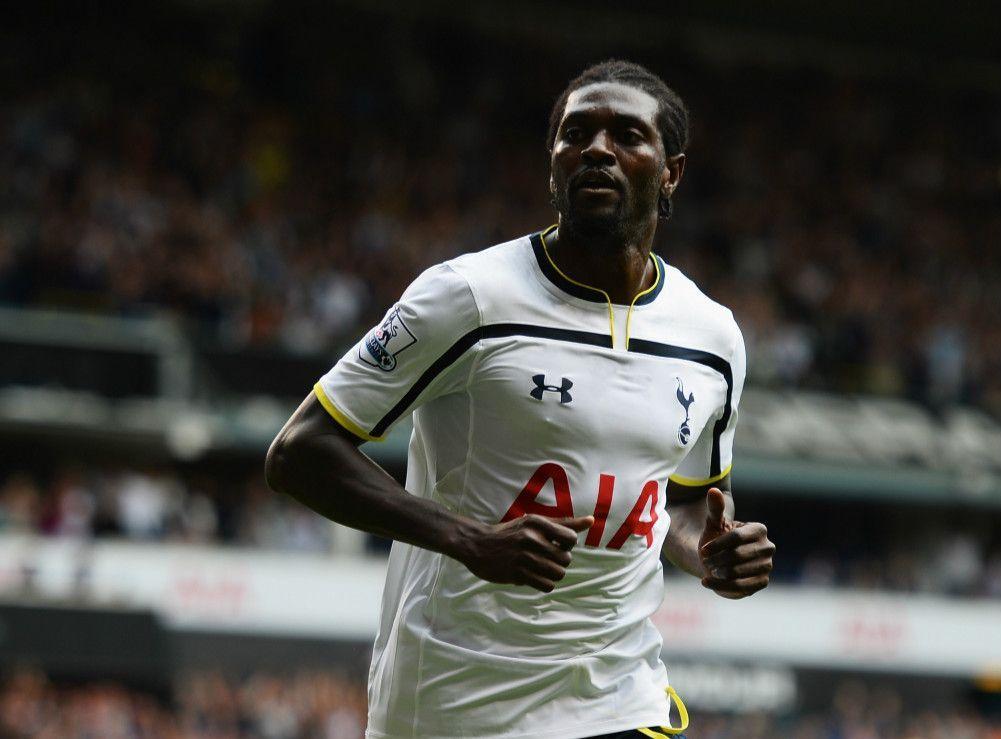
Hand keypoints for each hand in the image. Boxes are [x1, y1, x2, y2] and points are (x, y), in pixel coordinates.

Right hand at [460, 514, 593, 592]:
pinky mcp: (516, 574)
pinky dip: (545, 584)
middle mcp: (531, 538)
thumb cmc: (511, 533)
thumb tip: (591, 520)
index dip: (567, 546)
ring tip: (541, 570)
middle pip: (566, 559)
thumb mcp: (534, 522)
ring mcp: (523, 557)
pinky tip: (535, 577)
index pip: (570, 539)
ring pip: (558, 574)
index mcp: (537, 523)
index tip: (555, 546)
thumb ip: (563, 523)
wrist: (477, 544)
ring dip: (553, 575)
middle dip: (560, 562)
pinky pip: (546, 585)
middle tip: (547, 560)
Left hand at [698, 488, 773, 598]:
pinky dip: (720, 586)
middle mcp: (768, 548)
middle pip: (737, 556)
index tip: (703, 549)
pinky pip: (741, 587)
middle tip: (705, 560)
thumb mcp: (714, 522)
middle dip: (717, 559)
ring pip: (738, 572)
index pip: (737, 537)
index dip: (717, 545)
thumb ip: (715, 508)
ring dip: (718, 572)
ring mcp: (767, 566)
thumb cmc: (717, 537)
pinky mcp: (762, 582)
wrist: (720, 558)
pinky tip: (706, 581)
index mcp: (759, 530)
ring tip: (708, 568)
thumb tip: (713, 490)